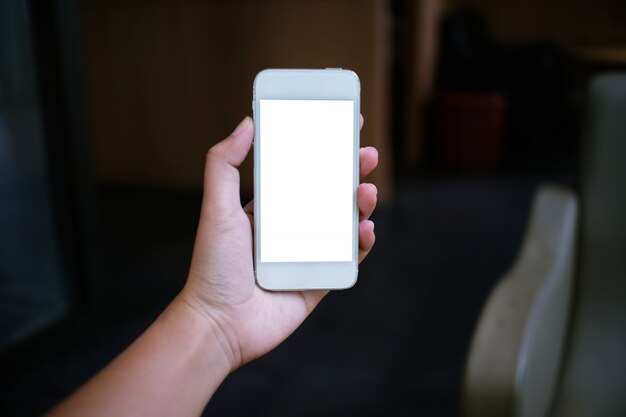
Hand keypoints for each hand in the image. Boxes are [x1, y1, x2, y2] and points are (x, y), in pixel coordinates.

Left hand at [179, 116, 378, 369]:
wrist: (220, 324)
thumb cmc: (214, 267)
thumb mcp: (216, 208)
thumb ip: (224, 164)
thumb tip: (246, 123)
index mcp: (269, 210)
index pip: (301, 173)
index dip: (323, 151)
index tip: (342, 128)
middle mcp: (291, 230)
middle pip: (330, 194)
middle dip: (351, 172)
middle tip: (367, 154)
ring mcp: (308, 255)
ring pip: (345, 223)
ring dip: (362, 204)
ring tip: (366, 192)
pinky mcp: (321, 281)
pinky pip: (349, 259)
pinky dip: (362, 243)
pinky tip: (366, 229)